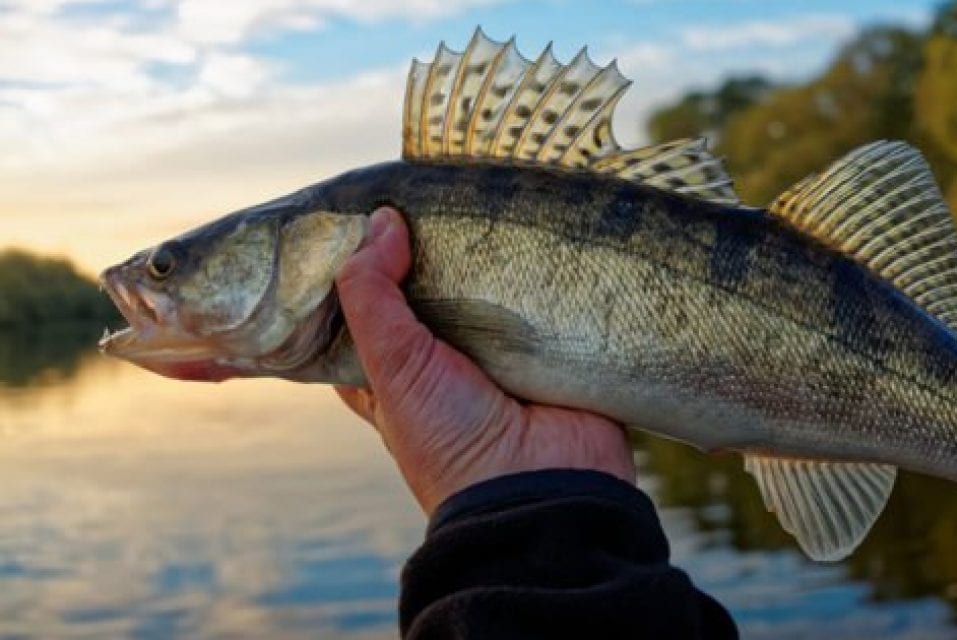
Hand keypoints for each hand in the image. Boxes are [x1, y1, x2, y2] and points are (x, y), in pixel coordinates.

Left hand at [333, 207, 635, 514]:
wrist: (546, 486)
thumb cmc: (452, 441)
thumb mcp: (392, 367)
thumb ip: (371, 295)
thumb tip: (381, 222)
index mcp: (396, 373)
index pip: (365, 309)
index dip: (359, 266)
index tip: (360, 212)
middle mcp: (446, 359)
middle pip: (430, 287)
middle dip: (430, 248)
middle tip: (429, 192)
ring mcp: (502, 351)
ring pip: (487, 286)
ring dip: (488, 252)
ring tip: (481, 196)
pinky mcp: (552, 345)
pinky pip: (543, 294)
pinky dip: (539, 266)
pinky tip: (533, 223)